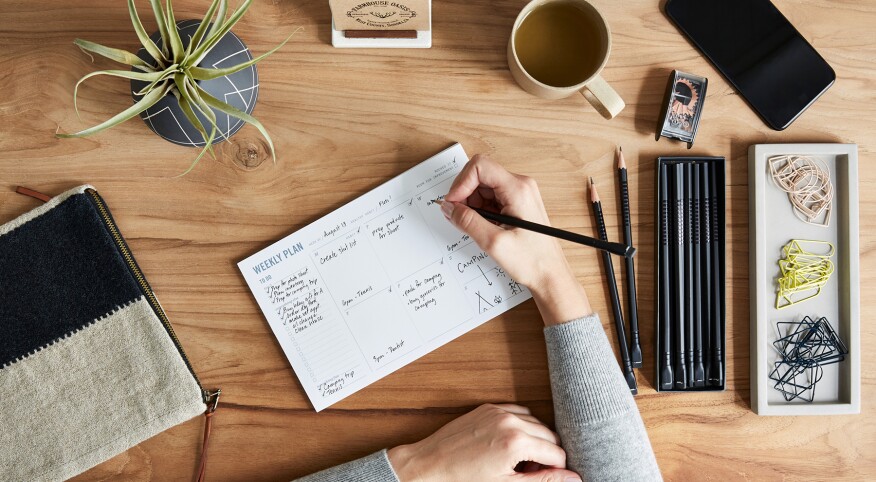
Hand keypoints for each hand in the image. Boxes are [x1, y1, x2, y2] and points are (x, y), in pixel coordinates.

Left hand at [387, 404, 581, 481]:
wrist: (429, 465)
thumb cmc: (463, 480)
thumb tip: (574, 479)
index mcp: (517, 442)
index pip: (557, 453)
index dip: (554, 470)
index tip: (540, 478)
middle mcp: (510, 421)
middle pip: (550, 436)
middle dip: (545, 455)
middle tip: (527, 472)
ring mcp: (498, 411)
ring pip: (536, 423)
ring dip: (534, 440)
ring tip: (517, 460)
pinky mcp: (488, 407)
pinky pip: (518, 411)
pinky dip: (520, 426)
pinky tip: (509, 443)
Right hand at [442, 155, 591, 324]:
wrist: (550, 275)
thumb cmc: (533, 261)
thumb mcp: (494, 243)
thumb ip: (468, 221)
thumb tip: (449, 207)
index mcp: (518, 189)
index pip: (480, 167)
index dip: (461, 183)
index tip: (453, 203)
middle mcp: (520, 186)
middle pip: (480, 175)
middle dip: (464, 194)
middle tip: (458, 217)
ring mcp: (519, 193)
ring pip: (482, 187)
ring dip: (471, 204)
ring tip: (473, 226)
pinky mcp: (516, 203)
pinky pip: (490, 198)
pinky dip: (479, 210)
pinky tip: (483, 227)